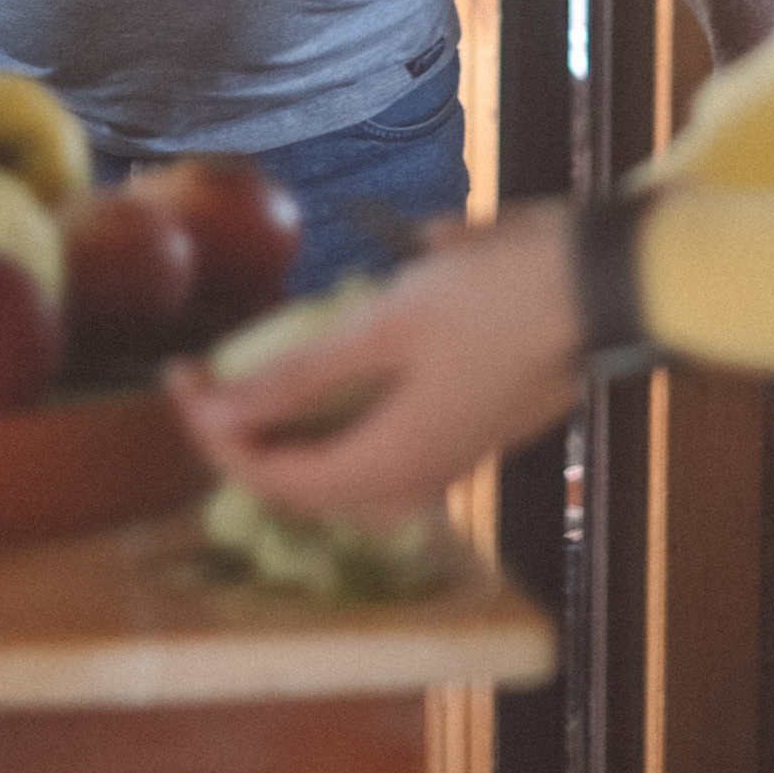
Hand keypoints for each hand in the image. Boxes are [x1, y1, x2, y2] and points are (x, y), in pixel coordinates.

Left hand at [167, 203, 584, 528]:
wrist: (595, 285)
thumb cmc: (488, 297)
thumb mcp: (385, 326)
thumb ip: (300, 376)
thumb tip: (219, 412)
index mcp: (392, 464)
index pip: (276, 477)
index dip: (215, 434)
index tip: (178, 377)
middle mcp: (416, 482)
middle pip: (306, 487)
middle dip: (244, 438)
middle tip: (204, 380)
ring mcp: (446, 463)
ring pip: (344, 479)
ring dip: (290, 439)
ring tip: (251, 388)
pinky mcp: (465, 435)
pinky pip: (380, 456)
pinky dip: (336, 428)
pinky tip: (327, 384)